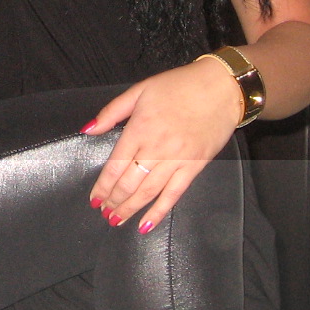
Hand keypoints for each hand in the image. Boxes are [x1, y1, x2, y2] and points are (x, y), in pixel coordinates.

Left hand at [82, 57, 244, 230]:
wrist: (220, 87)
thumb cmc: (179, 86)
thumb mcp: (140, 90)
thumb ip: (112, 112)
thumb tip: (88, 130)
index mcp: (140, 128)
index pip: (115, 165)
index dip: (103, 186)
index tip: (95, 199)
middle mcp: (156, 147)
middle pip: (129, 182)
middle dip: (114, 201)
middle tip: (104, 213)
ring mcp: (177, 159)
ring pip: (148, 192)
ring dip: (130, 209)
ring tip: (117, 220)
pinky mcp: (195, 166)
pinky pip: (174, 194)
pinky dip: (159, 212)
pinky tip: (146, 224)